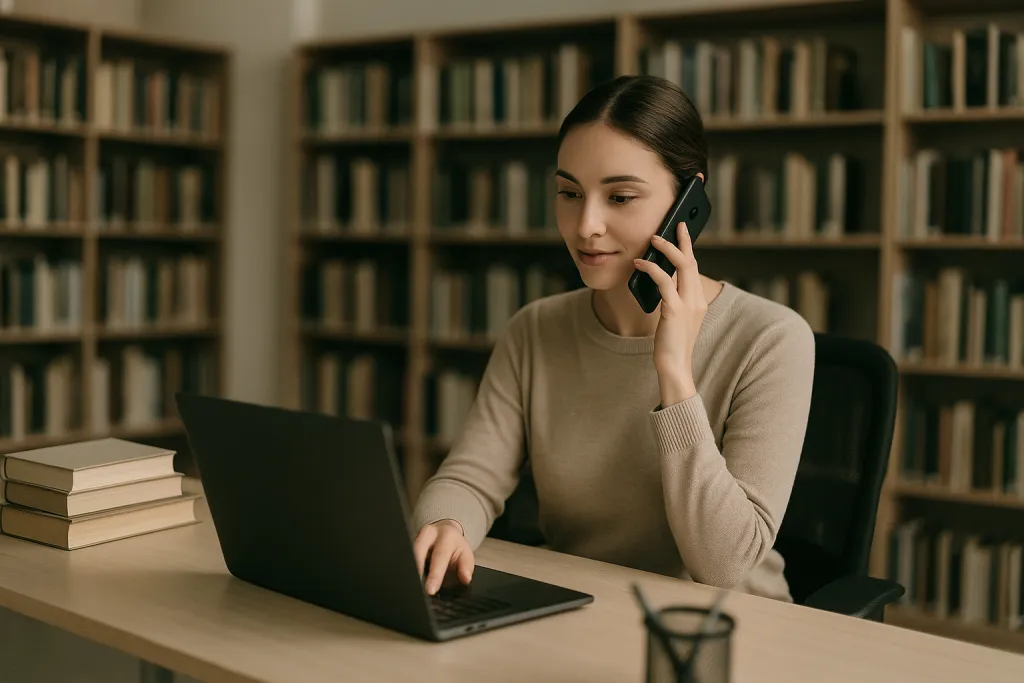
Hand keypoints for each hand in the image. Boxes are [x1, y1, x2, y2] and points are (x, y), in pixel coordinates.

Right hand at [412, 519, 474, 594]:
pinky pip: (405, 558)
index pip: (439, 556)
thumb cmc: (455, 547)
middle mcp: (428, 534)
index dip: (435, 575)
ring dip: (409, 572)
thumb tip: (466, 578)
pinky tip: (407, 582)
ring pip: (408, 555)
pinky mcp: (408, 544)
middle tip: (416, 591)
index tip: (431, 590)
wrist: (446, 532)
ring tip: (410, 589)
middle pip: (417, 552)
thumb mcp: (466, 554)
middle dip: (416, 572)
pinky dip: (407, 571)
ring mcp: (415, 537)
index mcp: (446, 535)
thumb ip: (466, 566)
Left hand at [632, 221, 705, 405]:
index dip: (688, 247)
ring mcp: (687, 305)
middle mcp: (696, 300)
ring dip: (667, 249)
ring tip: (654, 240)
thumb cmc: (671, 344)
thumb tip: (657, 278)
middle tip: (674, 224)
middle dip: (683, 240)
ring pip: (682, 267)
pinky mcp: (674, 311)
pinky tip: (640, 263)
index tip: (682, 230)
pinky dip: (651, 269)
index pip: (694, 268)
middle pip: (692, 261)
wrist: (675, 367)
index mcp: (698, 301)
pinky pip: (664, 282)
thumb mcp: (674, 318)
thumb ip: (671, 299)